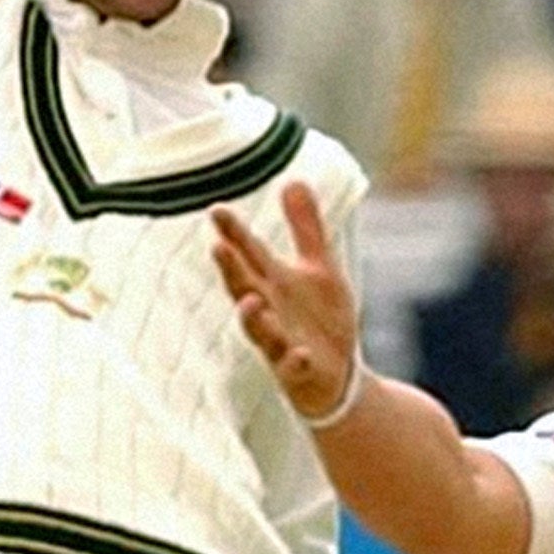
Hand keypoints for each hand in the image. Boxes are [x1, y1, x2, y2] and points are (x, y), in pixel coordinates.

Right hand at [211, 183, 362, 423]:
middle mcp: (269, 311)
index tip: (216, 210)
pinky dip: (293, 360)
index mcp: (272, 282)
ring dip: (252, 317)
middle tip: (218, 247)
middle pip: (244, 288)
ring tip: (250, 300)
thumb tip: (293, 179)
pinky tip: (298, 353)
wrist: (338, 375)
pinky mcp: (297, 370)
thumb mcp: (319, 267)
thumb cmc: (320, 319)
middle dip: (231, 270)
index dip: (233, 233)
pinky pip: (292, 366)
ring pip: (260, 330)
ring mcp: (280, 342)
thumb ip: (306, 227)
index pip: (248, 254)